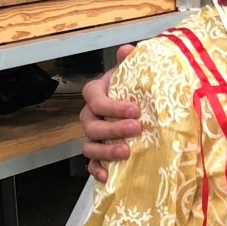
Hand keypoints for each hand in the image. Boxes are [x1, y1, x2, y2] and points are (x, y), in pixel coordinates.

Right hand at [79, 45, 139, 184]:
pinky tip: (108, 176)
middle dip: (113, 128)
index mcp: (96, 94)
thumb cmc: (132, 89)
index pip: (95, 99)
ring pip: (89, 146)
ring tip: (126, 153)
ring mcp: (91, 137)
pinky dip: (97, 170)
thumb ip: (130, 62)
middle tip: (136, 129)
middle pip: (92, 125)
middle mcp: (89, 116)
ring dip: (105, 151)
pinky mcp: (97, 154)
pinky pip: (91, 164)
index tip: (135, 109)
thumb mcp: (132, 73)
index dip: (112, 105)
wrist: (137, 107)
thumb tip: (127, 49)